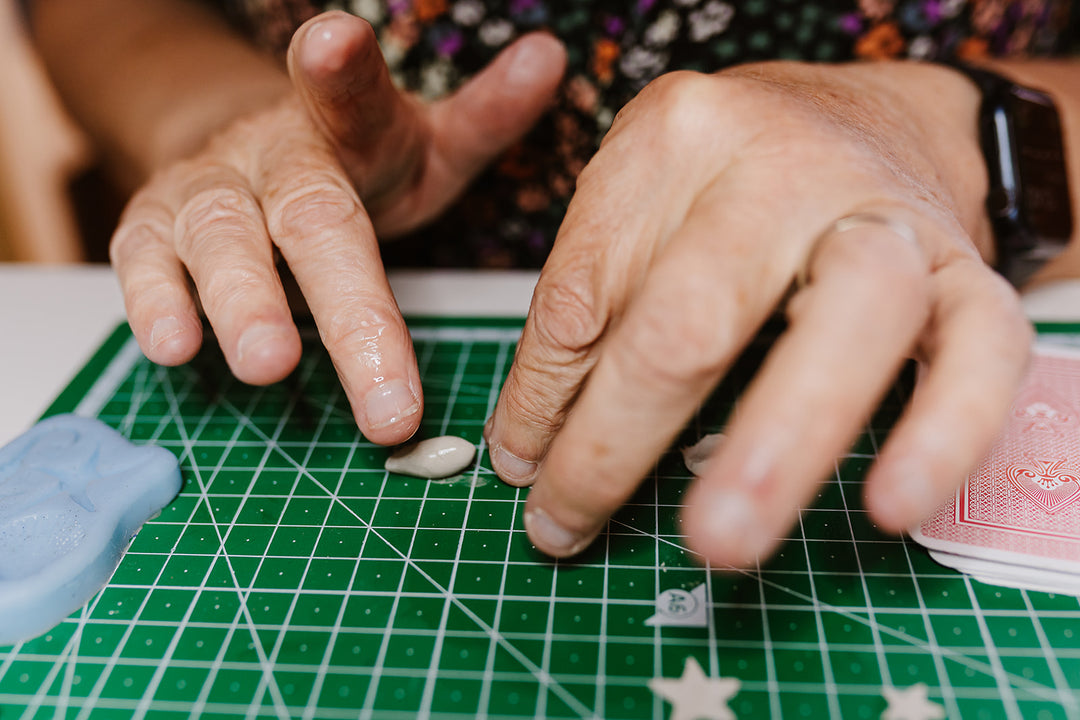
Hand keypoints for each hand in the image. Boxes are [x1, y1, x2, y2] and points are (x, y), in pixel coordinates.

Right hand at [110, 11, 565, 443]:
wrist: (250, 151)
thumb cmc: (356, 163)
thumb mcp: (424, 143)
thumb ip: (483, 116)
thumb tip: (550, 58)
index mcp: (344, 125)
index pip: (348, 95)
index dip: (342, 71)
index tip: (336, 40)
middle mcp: (271, 152)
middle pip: (308, 216)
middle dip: (347, 302)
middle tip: (384, 390)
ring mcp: (206, 188)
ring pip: (220, 239)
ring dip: (243, 303)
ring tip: (269, 366)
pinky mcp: (151, 227)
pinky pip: (143, 263)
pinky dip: (155, 304)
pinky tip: (173, 350)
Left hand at [484, 62, 1032, 566]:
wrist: (872, 120)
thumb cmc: (735, 179)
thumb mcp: (641, 203)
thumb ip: (587, 308)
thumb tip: (531, 447)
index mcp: (676, 138)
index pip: (582, 291)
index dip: (539, 398)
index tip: (523, 468)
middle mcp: (783, 167)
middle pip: (693, 314)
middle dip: (618, 438)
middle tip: (566, 524)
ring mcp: (889, 217)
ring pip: (846, 319)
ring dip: (775, 447)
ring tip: (717, 542)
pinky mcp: (970, 273)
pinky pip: (979, 354)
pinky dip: (940, 432)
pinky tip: (890, 505)